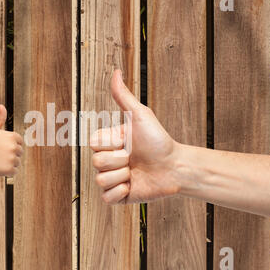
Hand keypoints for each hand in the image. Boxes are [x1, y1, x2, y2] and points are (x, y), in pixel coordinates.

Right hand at [0, 105, 22, 176]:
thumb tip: (1, 106)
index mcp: (12, 136)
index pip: (19, 142)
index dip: (10, 145)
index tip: (0, 146)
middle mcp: (14, 147)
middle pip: (19, 152)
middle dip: (10, 154)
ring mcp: (12, 158)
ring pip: (17, 162)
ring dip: (9, 163)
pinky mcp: (9, 169)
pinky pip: (14, 171)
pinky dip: (7, 171)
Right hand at [91, 70, 181, 203]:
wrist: (175, 166)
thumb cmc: (159, 140)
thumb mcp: (140, 116)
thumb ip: (123, 96)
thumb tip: (116, 72)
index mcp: (108, 143)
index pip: (93, 144)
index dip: (111, 144)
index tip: (127, 141)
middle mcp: (107, 161)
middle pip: (96, 163)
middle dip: (119, 160)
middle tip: (134, 158)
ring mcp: (112, 179)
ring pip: (101, 180)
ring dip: (122, 176)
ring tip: (136, 172)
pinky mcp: (118, 197)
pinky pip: (106, 198)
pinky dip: (120, 192)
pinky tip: (133, 185)